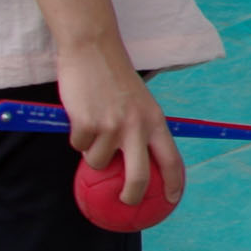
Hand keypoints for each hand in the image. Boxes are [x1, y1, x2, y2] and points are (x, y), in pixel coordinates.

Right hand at [59, 38, 183, 207]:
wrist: (94, 49)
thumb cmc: (115, 77)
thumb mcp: (140, 102)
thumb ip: (140, 128)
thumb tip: (135, 161)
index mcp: (156, 120)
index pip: (171, 159)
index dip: (173, 182)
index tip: (171, 199)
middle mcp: (138, 126)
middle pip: (138, 177)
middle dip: (131, 196)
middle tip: (125, 201)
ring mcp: (113, 126)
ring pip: (98, 162)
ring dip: (92, 151)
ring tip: (94, 125)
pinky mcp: (88, 124)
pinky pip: (78, 145)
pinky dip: (77, 136)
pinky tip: (80, 114)